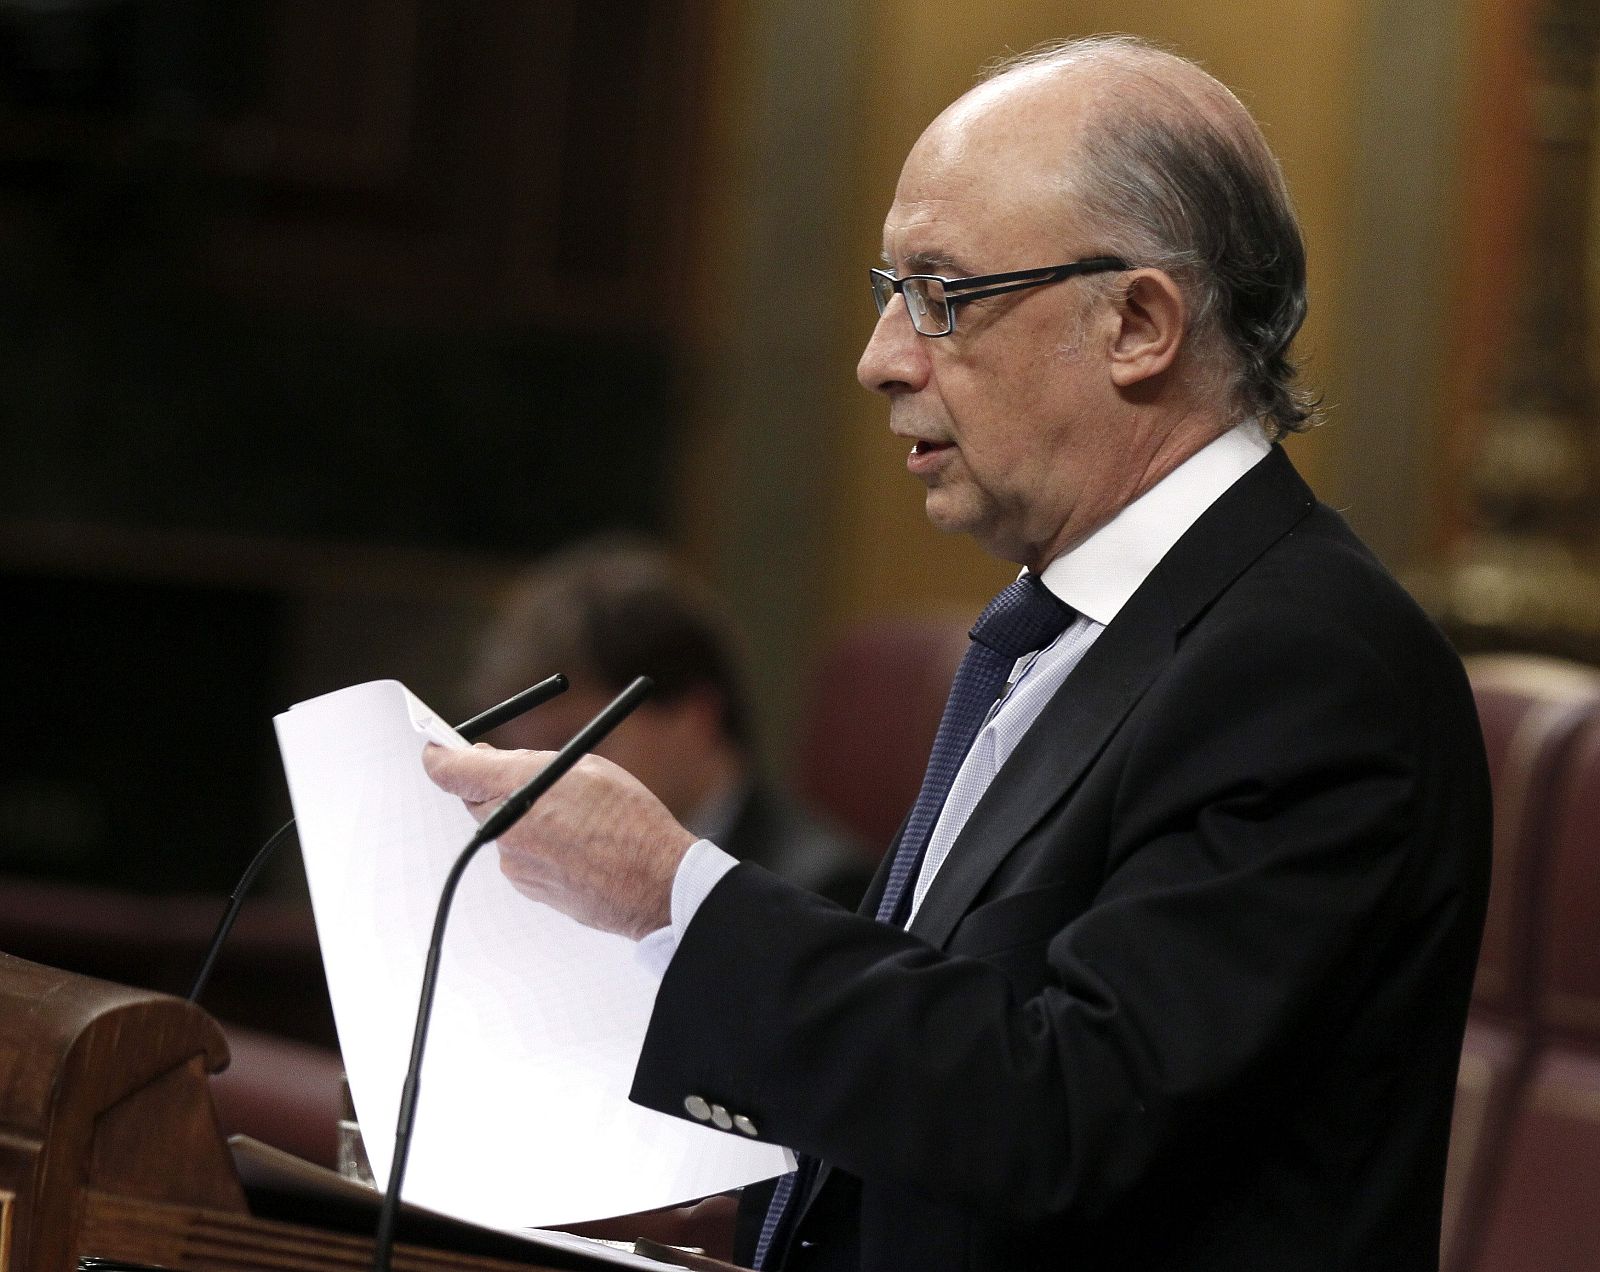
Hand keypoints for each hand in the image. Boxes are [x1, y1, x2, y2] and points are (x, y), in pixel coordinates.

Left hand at [422, 743, 694, 939]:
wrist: (657, 883)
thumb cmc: (631, 819)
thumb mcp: (584, 767)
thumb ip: (527, 762)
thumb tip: (491, 761)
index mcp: (518, 788)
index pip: (450, 770)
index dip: (440, 754)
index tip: (439, 747)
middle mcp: (507, 829)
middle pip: (474, 799)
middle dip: (490, 784)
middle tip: (517, 772)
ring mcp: (514, 864)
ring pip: (501, 827)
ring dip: (521, 815)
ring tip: (574, 817)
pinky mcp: (527, 889)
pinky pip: (519, 855)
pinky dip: (537, 843)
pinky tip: (576, 844)